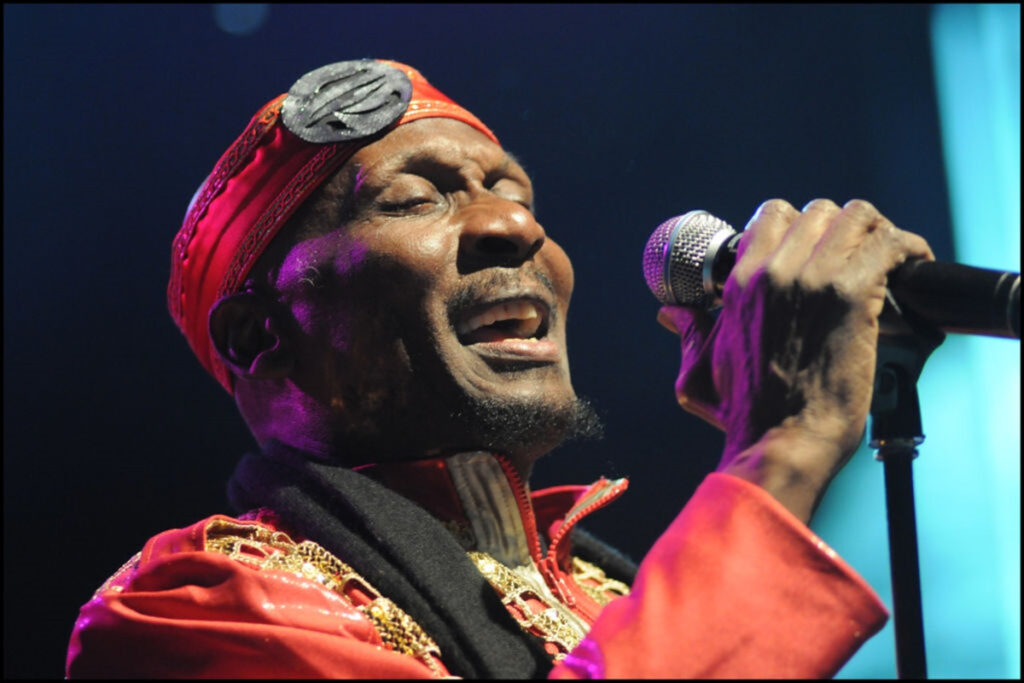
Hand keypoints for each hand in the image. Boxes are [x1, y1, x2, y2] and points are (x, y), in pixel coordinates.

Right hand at [658, 199, 932, 521]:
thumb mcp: (698, 370)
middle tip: (858, 258)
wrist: (781, 442)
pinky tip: (913, 264)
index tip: (818, 251)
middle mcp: (774, 272)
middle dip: (842, 229)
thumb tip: (672, 314)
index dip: (800, 227)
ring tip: (889, 256)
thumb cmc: (743, 415)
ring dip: (877, 232)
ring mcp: (814, 280)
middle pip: (819, 211)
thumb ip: (689, 332)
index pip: (773, 215)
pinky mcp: (852, 296)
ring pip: (857, 217)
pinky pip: (890, 245)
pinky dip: (908, 249)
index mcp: (740, 283)